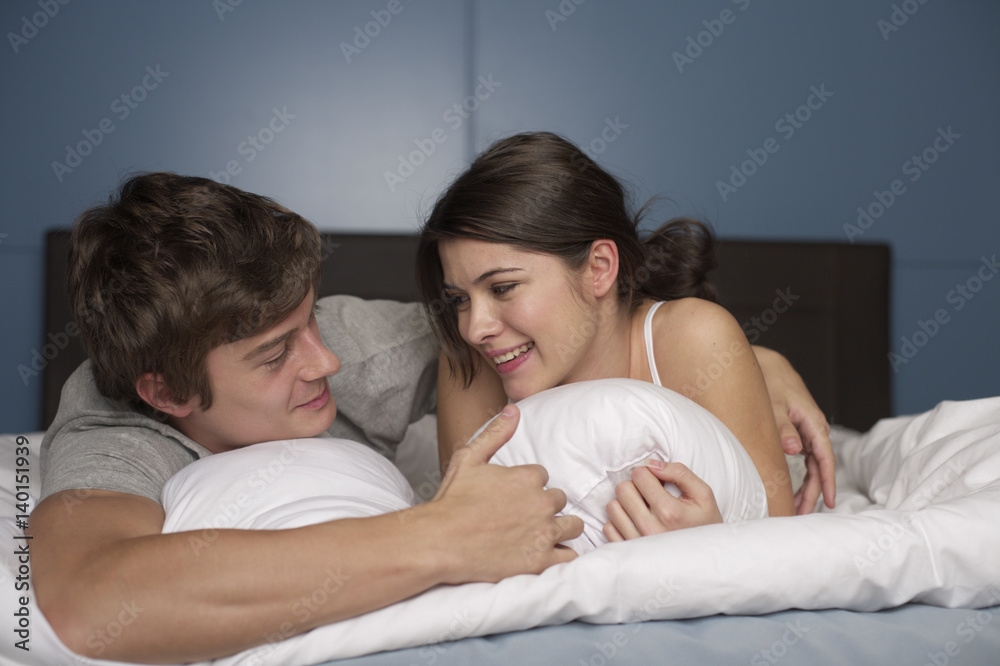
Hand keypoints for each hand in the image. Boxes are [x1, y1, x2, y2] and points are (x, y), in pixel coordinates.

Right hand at [431, 404, 583, 581]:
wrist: (439, 541)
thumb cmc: (451, 501)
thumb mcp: (469, 458)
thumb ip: (495, 433)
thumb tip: (513, 410)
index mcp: (528, 478)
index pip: (542, 477)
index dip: (528, 487)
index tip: (513, 497)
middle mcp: (541, 503)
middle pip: (559, 500)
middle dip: (544, 507)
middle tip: (523, 518)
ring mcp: (543, 533)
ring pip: (573, 526)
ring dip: (560, 528)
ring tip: (540, 534)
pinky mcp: (541, 561)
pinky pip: (569, 556)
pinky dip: (561, 554)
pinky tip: (547, 554)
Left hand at [603, 461, 722, 540]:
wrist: (705, 561)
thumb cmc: (705, 524)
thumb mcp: (703, 494)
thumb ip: (679, 472)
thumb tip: (650, 463)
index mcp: (669, 511)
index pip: (639, 475)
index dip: (648, 473)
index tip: (657, 483)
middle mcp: (650, 528)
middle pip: (623, 490)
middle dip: (635, 486)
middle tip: (649, 495)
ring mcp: (637, 542)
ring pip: (612, 507)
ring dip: (626, 504)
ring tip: (643, 509)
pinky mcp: (628, 552)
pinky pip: (608, 528)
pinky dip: (620, 522)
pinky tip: (636, 523)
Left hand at [753, 346, 835, 512]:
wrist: (766, 364)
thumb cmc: (770, 382)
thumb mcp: (774, 405)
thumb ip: (783, 428)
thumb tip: (794, 449)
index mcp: (813, 422)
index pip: (825, 459)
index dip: (827, 482)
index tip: (829, 503)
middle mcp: (815, 427)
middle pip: (819, 466)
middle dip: (813, 492)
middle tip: (801, 513)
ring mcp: (808, 429)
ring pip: (812, 463)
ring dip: (806, 485)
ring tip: (795, 506)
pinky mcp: (799, 429)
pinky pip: (805, 457)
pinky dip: (801, 473)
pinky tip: (792, 487)